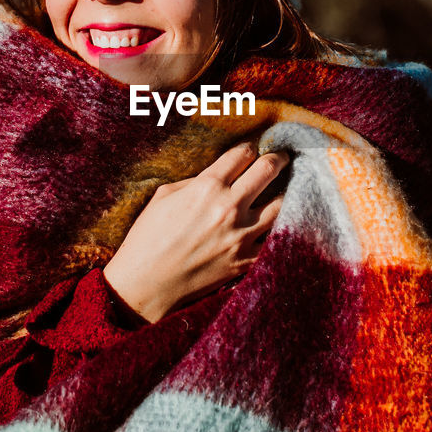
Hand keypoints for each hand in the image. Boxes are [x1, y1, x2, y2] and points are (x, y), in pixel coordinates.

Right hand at [102, 141, 287, 322]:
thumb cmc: (148, 237)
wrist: (146, 284)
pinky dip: (279, 229)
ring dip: (284, 192)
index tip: (254, 148)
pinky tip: (279, 222)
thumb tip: (218, 176)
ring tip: (284, 189)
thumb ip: (195, 180)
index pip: (242, 154)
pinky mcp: (246, 261)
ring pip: (281, 204)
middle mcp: (229, 207)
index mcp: (207, 186)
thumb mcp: (164, 196)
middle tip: (281, 158)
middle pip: (268, 170)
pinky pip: (275, 240)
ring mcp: (241, 235)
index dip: (250, 147)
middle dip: (277, 159)